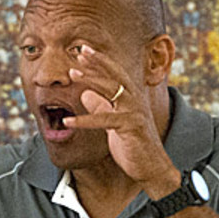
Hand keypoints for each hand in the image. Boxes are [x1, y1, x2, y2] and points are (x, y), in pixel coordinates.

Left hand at [62, 45, 177, 194]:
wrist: (152, 167)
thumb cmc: (134, 145)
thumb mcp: (113, 124)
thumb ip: (101, 108)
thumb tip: (86, 94)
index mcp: (132, 98)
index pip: (116, 74)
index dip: (100, 62)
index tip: (84, 51)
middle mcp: (135, 101)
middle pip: (115, 75)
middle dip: (98, 61)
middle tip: (80, 50)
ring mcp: (134, 112)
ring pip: (112, 90)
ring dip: (91, 80)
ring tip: (71, 74)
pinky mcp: (131, 127)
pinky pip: (104, 120)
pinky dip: (84, 120)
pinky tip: (67, 122)